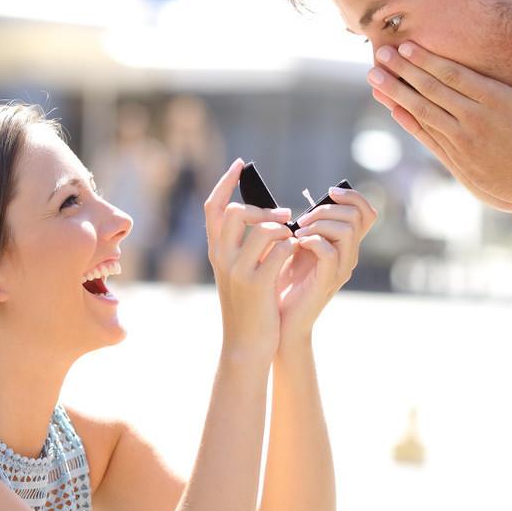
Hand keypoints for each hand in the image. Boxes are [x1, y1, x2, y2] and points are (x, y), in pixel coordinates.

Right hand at [204, 159, 299, 362]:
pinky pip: (281, 249)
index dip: (225, 182)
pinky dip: (293, 246)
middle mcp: (221, 258)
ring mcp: (238, 271)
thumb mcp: (238, 273)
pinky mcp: (257, 284)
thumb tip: (268, 217)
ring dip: (284, 230)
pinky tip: (298, 254)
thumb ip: (245, 247)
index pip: (213, 207)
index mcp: (216, 252)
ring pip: (263, 229)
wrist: (246, 345)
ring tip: (293, 240)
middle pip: (235, 212)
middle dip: (263, 209)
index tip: (240, 164)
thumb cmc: (249, 307)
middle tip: (285, 216)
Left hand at [275, 186, 377, 345]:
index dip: (353, 196)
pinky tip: (296, 244)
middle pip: (356, 216)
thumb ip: (308, 227)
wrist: (279, 317)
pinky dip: (312, 241)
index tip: (329, 193)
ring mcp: (341, 269)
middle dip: (326, 209)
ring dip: (318, 223)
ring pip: (346, 230)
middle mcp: (349, 255)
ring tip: (297, 231)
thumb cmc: (284, 280)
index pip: (367, 213)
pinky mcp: (328, 280)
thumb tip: (305, 204)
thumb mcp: (297, 246)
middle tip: (301, 219)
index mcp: (345, 245)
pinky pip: (329, 252)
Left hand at [368, 33, 511, 212]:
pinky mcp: (458, 161)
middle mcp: (474, 120)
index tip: (405, 45)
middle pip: (431, 90)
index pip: (453, 74)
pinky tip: (393, 108)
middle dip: (402, 70)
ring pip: (423, 112)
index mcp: (495, 101)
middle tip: (379, 53)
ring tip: (374, 77)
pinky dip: (409, 122)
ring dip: (396, 93)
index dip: (426, 60)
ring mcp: (463, 142)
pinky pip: (427, 137)